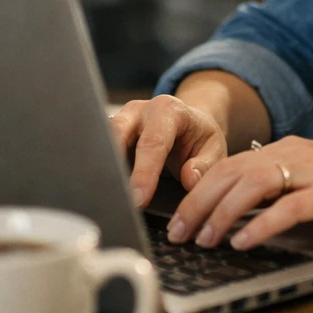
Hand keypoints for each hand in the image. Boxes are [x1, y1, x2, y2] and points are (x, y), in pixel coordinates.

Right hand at [110, 95, 228, 207]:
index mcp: (168, 110)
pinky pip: (98, 150)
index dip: (144, 173)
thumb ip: (206, 165)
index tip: (139, 200)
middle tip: (116, 203)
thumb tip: (189, 179)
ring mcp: (121, 119)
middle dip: (114, 169)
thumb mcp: (214, 148)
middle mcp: (140, 110)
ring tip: (106, 200)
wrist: (189, 124)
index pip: (153, 143)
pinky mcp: (108, 133)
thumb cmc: (200, 137)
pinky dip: (99, 170)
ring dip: (102, 169)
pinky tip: (102, 193)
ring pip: (101, 141)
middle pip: (117, 135)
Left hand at [165, 138, 312, 249]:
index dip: (200, 190)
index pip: (232, 164)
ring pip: (253, 185)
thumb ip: (285, 187)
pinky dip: (261, 224)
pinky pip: (289, 207)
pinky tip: (244, 241)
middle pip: (233, 172)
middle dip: (199, 203)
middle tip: (178, 232)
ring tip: (204, 239)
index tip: (180, 217)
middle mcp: (299, 153)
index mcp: (292, 148)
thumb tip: (242, 208)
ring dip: (222, 213)